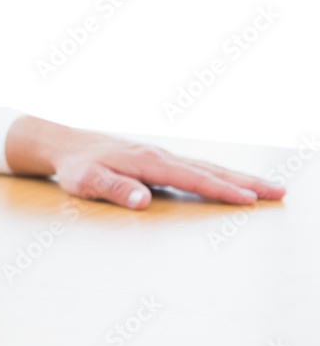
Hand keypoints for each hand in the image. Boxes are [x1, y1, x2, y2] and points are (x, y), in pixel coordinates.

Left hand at [5, 116, 285, 208]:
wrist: (65, 144)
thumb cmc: (76, 167)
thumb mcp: (87, 182)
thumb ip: (115, 189)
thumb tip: (144, 200)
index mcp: (147, 162)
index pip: (191, 179)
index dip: (220, 190)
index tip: (248, 200)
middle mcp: (160, 155)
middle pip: (209, 169)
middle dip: (245, 181)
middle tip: (279, 192)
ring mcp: (161, 155)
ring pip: (206, 166)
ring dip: (237, 177)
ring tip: (268, 188)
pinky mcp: (158, 158)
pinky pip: (195, 167)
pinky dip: (218, 174)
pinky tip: (231, 182)